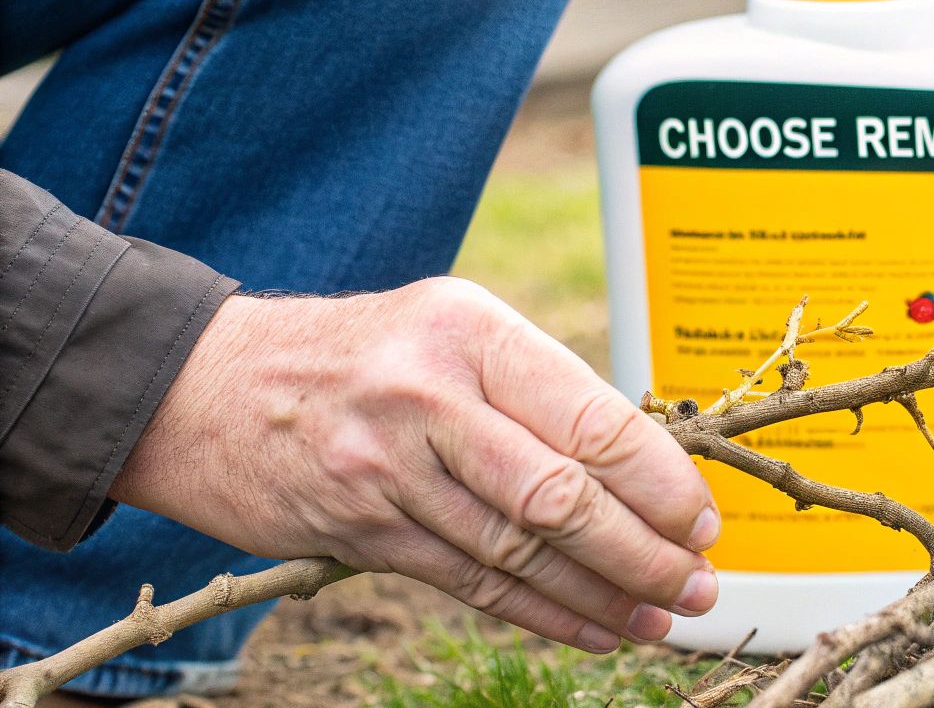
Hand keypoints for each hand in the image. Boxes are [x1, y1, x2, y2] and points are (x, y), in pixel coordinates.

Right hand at [111, 279, 718, 652]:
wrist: (206, 385)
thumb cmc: (367, 355)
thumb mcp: (453, 329)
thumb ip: (539, 389)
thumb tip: (652, 466)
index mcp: (473, 331)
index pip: (591, 418)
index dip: (660, 482)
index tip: (704, 521)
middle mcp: (431, 394)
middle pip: (561, 496)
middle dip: (645, 552)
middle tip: (699, 583)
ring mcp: (386, 467)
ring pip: (519, 551)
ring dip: (602, 595)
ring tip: (662, 616)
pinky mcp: (357, 528)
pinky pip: (470, 583)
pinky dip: (542, 612)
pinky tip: (595, 627)